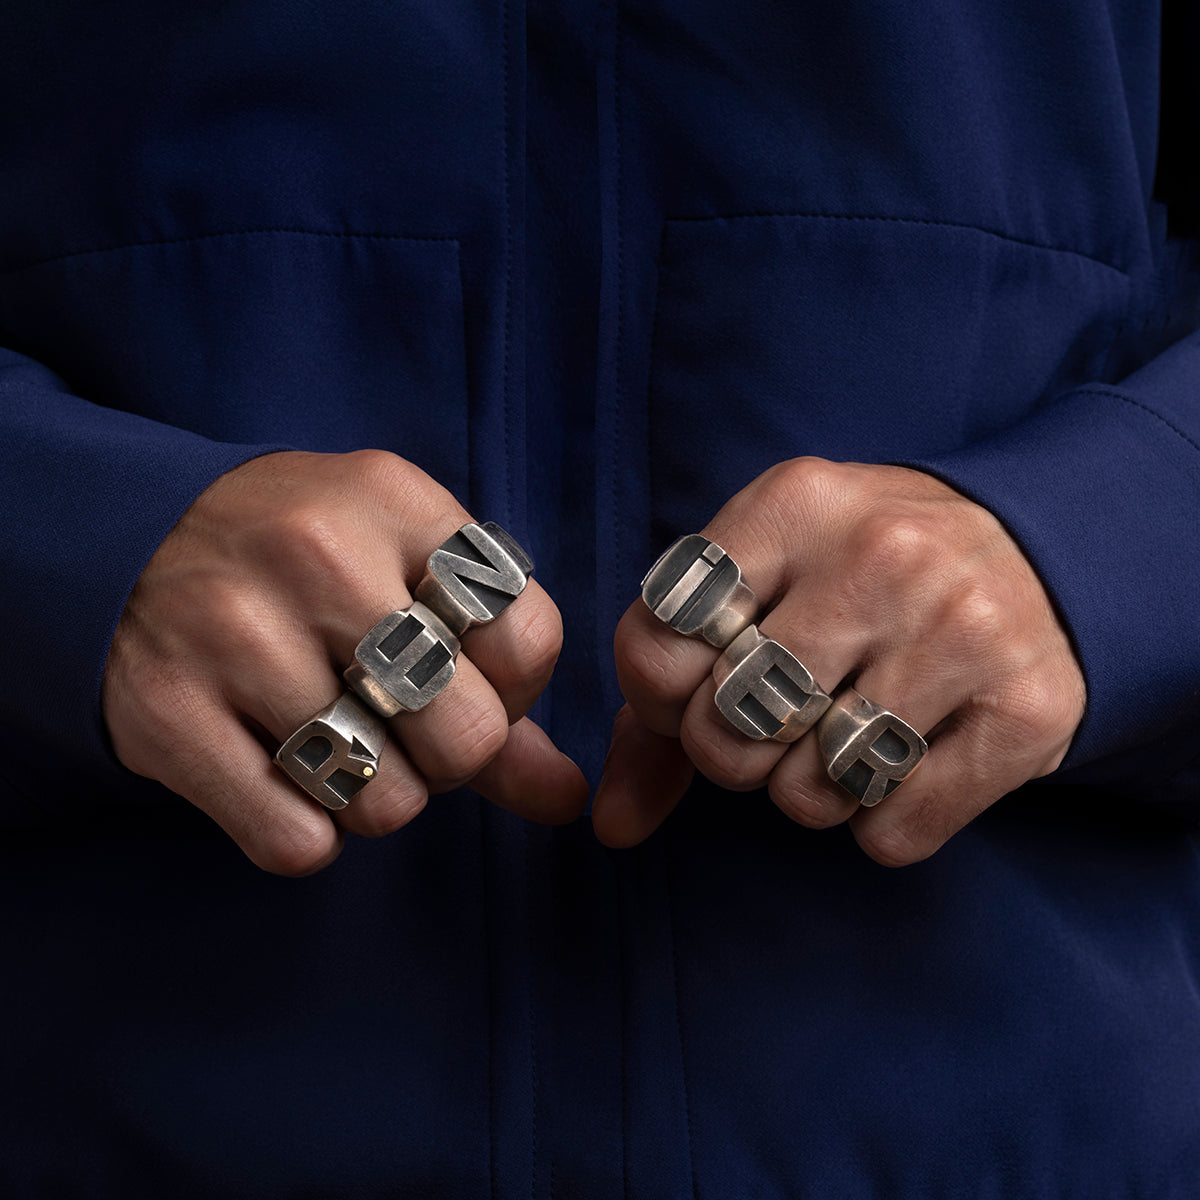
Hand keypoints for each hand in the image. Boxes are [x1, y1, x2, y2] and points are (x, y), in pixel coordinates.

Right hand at [102, 450, 586, 874]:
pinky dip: (306, 834)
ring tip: (337, 745)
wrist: (121, 540)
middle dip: (448, 758)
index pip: (530, 641)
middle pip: (468, 735)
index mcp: (395, 502)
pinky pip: (295, 842)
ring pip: (386, 803)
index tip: (465, 679)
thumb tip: (572, 800)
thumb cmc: (299, 565)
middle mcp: (319, 555)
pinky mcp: (167, 714)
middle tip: (399, 727)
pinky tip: (280, 777)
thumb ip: (500, 684)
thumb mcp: (403, 574)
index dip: (513, 690)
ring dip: (376, 798)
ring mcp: (236, 632)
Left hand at [593, 458, 1085, 864]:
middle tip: (781, 716)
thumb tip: (610, 824)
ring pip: (808, 794)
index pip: (653, 648)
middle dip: (735, 751)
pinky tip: (906, 761)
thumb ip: (665, 692)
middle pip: (726, 733)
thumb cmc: (863, 573)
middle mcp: (879, 557)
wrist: (1041, 549)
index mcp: (791, 504)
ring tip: (846, 733)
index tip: (701, 685)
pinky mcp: (1028, 710)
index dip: (659, 697)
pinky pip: (894, 831)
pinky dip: (880, 823)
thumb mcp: (762, 581)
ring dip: (810, 790)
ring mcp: (961, 632)